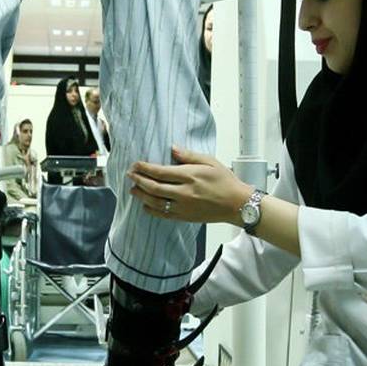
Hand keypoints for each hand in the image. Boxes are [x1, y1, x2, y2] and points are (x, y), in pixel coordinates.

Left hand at [127, 146, 250, 222]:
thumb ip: (189, 156)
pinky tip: (145, 205)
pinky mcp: (185, 217)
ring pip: (156, 202)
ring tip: (133, 189)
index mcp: (190, 176)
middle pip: (154, 187)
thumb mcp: (210, 162)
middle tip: (130, 175)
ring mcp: (184, 207)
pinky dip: (152, 210)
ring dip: (142, 195)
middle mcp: (184, 192)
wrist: (236, 204)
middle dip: (139, 180)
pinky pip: (163, 214)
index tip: (136, 164)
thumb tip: (173, 148)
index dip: (145, 168)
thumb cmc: (225, 181)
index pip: (161, 172)